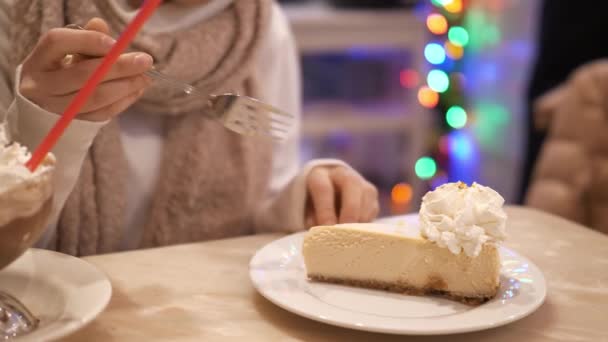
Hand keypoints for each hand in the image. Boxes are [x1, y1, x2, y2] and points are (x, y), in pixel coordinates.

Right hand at [19, 18, 152, 121]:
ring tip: (145, 78)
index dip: (88, 41)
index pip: (58, 43)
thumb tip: (101, 26)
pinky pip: (102, 113)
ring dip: (126, 87)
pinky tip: (137, 90)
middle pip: (83, 75)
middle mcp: (41, 84)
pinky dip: (123, 101)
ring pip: (95, 98)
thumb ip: (87, 37)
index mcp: (39, 59)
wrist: (48, 97)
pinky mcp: (72, 121)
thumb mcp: (70, 49)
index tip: (116, 43)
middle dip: (119, 67)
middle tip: (145, 62)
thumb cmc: (64, 66)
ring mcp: (55, 107)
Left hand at [306, 166, 379, 225]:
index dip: (325, 210)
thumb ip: (313, 219)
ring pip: (366, 195)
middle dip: (350, 210)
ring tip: (352, 235)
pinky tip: (357, 231)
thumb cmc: (313, 204)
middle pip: (351, 184)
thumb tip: (323, 231)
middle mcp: (341, 174)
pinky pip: (373, 207)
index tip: (327, 229)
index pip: (323, 189)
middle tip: (346, 232)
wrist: (327, 193)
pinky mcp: (371, 193)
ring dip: (361, 218)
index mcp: (320, 175)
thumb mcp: (307, 210)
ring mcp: (359, 182)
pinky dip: (366, 221)